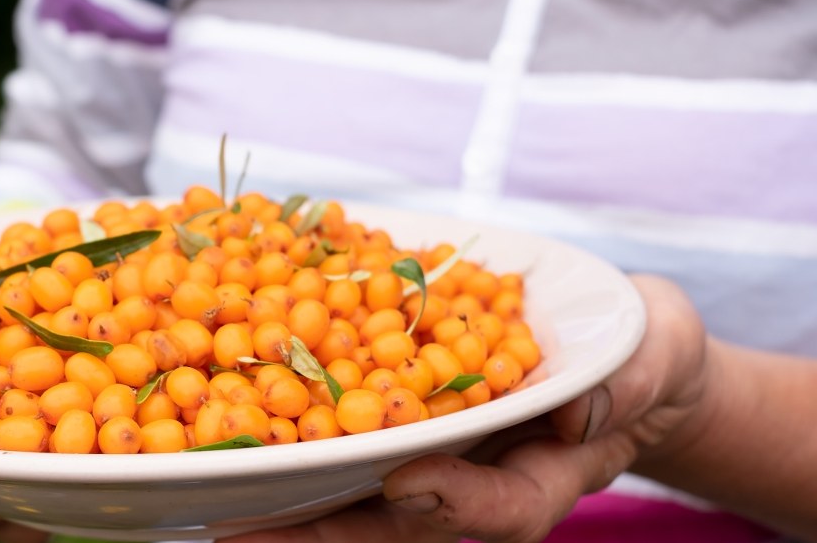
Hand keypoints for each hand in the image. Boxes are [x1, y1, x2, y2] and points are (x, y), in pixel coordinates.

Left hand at [218, 274, 711, 542]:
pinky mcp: (400, 416)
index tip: (404, 484)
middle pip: (397, 519)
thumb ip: (628, 380)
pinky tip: (226, 411)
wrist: (615, 342)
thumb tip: (576, 412)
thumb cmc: (642, 348)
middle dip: (324, 523)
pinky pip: (344, 429)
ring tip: (209, 488)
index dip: (451, 505)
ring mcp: (432, 453)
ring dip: (286, 488)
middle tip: (247, 521)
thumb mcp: (657, 350)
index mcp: (542, 474)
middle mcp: (474, 476)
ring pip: (355, 487)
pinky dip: (290, 425)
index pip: (501, 511)